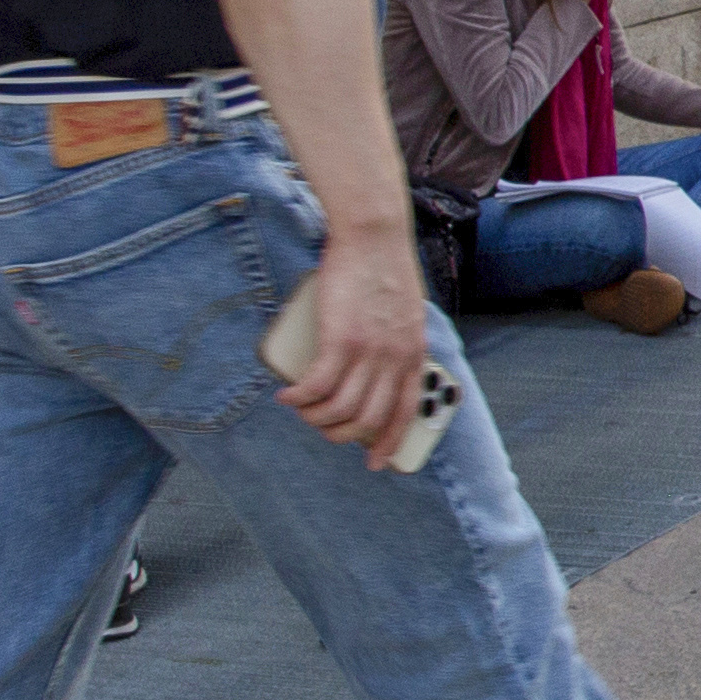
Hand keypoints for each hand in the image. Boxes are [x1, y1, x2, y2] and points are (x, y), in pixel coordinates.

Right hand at [279, 225, 435, 463]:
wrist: (374, 237)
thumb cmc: (384, 270)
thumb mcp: (404, 313)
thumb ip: (394, 342)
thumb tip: (371, 369)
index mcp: (413, 354)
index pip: (404, 412)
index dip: (388, 442)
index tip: (376, 462)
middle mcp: (394, 359)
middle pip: (367, 418)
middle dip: (341, 434)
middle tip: (322, 428)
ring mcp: (369, 351)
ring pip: (340, 409)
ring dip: (315, 418)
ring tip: (301, 410)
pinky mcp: (341, 339)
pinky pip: (317, 387)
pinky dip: (300, 399)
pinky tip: (288, 397)